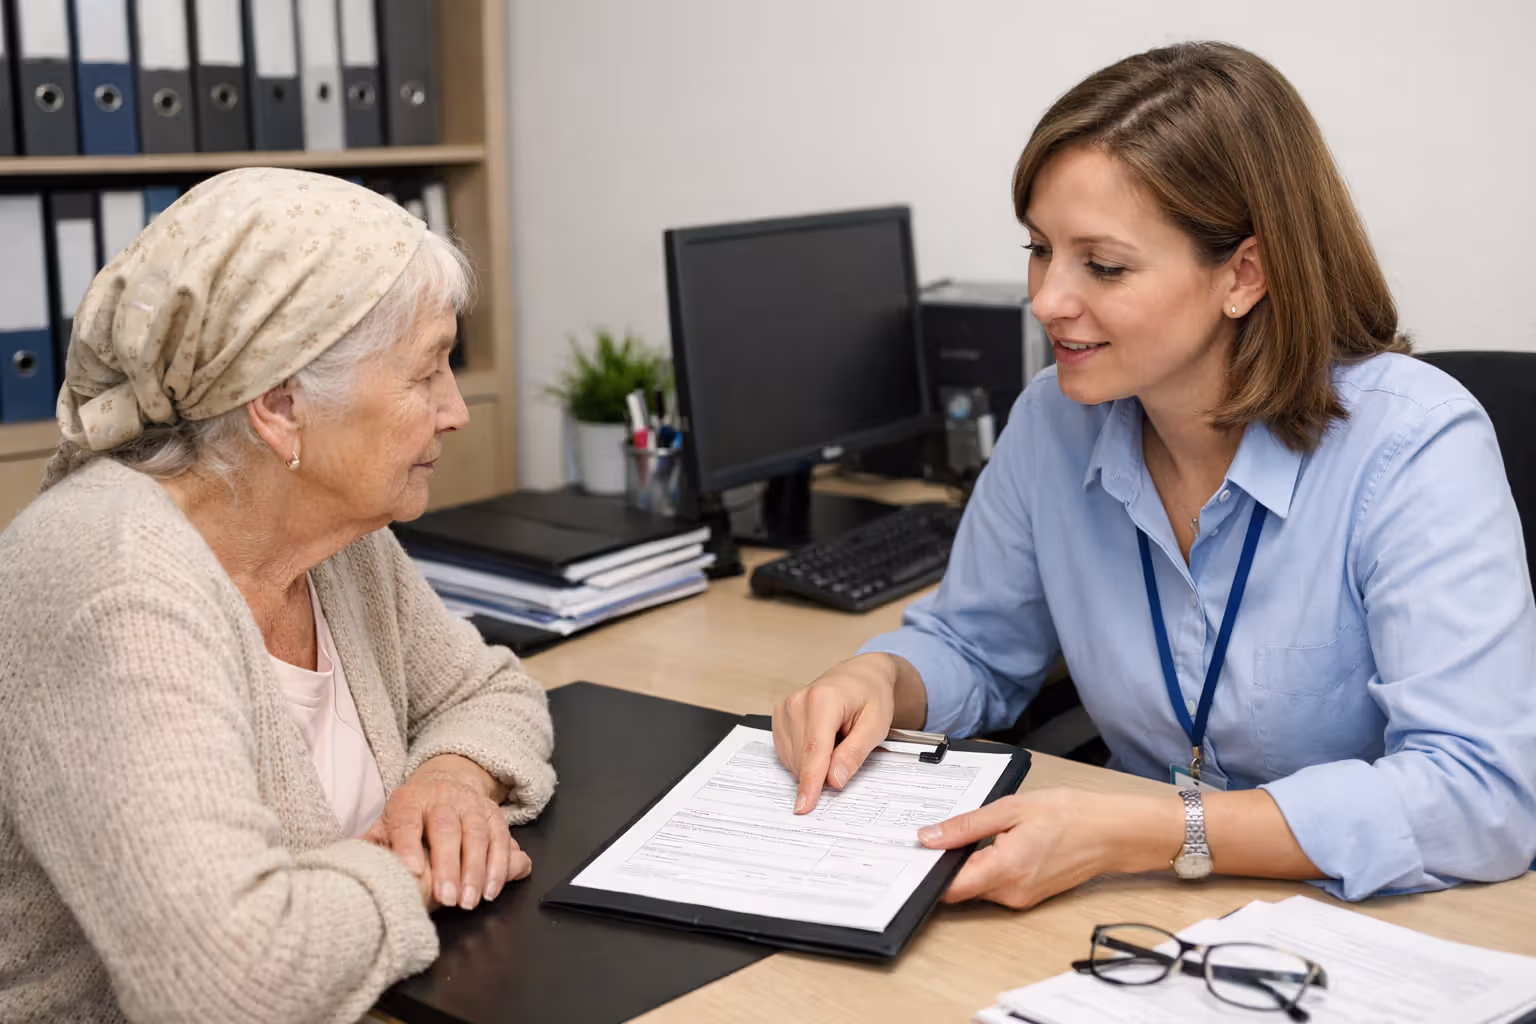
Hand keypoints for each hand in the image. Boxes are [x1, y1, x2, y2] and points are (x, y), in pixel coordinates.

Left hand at [363, 755, 531, 910]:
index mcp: (409, 800)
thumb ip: (373, 843)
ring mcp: (471, 804)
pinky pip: (501, 838)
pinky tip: (490, 890)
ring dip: (476, 870)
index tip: (411, 872)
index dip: (409, 846)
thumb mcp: (387, 823)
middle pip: (446, 828)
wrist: (445, 782)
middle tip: (446, 899)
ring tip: (470, 901)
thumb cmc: (411, 815)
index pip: (407, 822)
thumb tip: (349, 861)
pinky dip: (499, 866)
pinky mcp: (493, 813)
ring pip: (477, 834)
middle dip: (448, 865)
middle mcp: (442, 797)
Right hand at [772, 654, 898, 813]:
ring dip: (814, 764)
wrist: (861, 676)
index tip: (804, 806)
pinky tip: (822, 742)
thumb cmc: (871, 695)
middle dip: (822, 771)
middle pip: (802, 758)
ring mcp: (785, 708)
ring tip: (836, 740)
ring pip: (792, 759)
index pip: (814, 751)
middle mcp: (798, 702)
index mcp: (823, 700)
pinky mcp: (779, 716)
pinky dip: (804, 757)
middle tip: (847, 751)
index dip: (809, 782)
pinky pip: (787, 753)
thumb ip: (854, 753)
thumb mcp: (876, 725)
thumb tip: (834, 780)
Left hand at [919, 789, 1179, 909]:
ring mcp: (1020, 899)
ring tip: (963, 833)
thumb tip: (928, 837)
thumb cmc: (1069, 814)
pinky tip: (989, 843)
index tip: (911, 855)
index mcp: (1005, 869)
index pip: (949, 888)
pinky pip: (994, 887)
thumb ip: (966, 825)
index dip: (925, 874)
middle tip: (932, 836)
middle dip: (943, 866)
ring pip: (976, 888)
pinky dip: (984, 868)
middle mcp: (1011, 893)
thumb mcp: (1011, 808)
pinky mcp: (1028, 897)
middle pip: (960, 889)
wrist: (1112, 832)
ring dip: (965, 866)